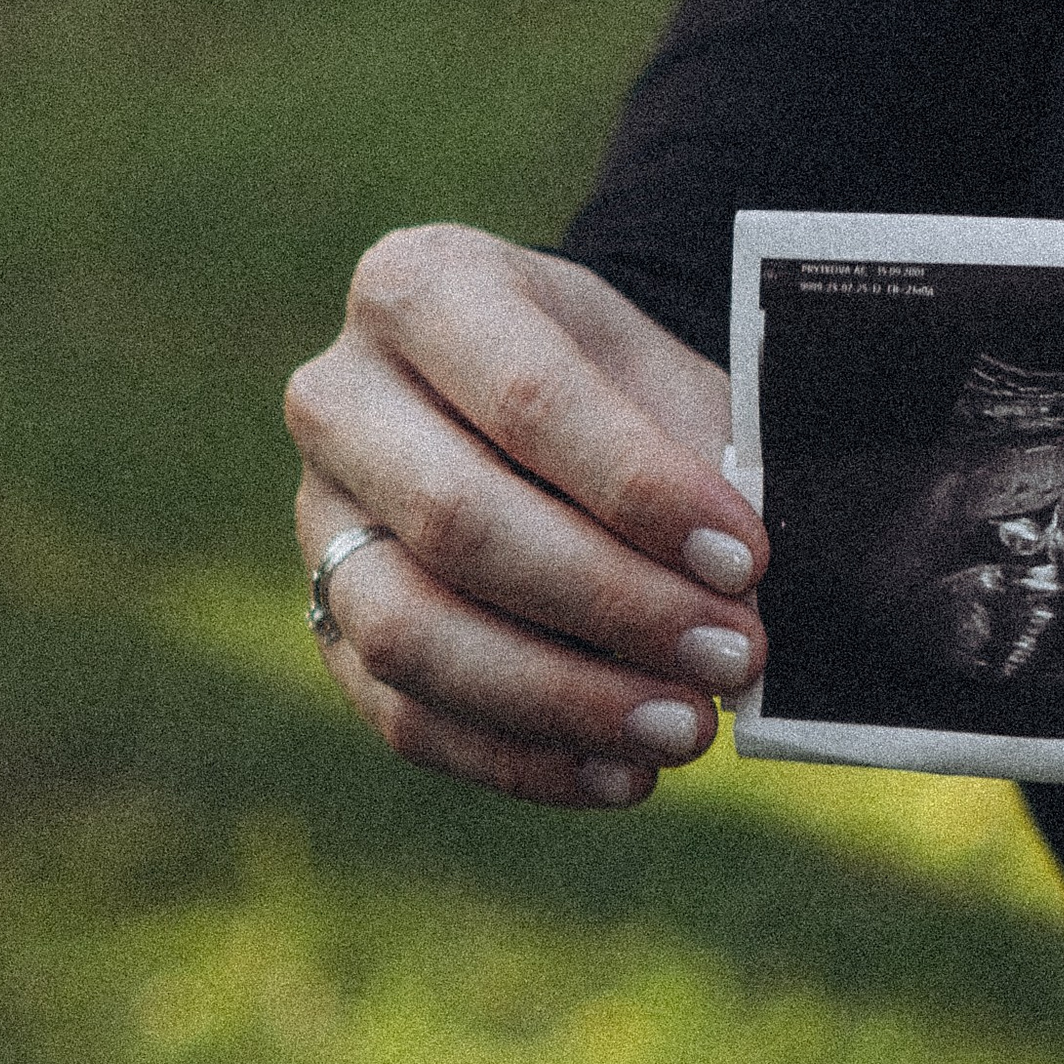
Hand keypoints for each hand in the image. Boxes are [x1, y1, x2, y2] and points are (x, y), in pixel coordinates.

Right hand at [284, 225, 767, 809]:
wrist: (547, 406)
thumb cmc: (622, 385)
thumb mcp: (669, 375)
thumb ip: (705, 459)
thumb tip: (744, 592)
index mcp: (422, 288)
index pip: (529, 396)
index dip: (641, 490)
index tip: (746, 558)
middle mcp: (340, 398)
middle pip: (459, 521)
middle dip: (612, 604)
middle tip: (732, 655)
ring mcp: (317, 521)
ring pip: (412, 633)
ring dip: (562, 699)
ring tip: (688, 729)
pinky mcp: (326, 627)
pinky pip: (405, 717)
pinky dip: (522, 759)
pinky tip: (624, 775)